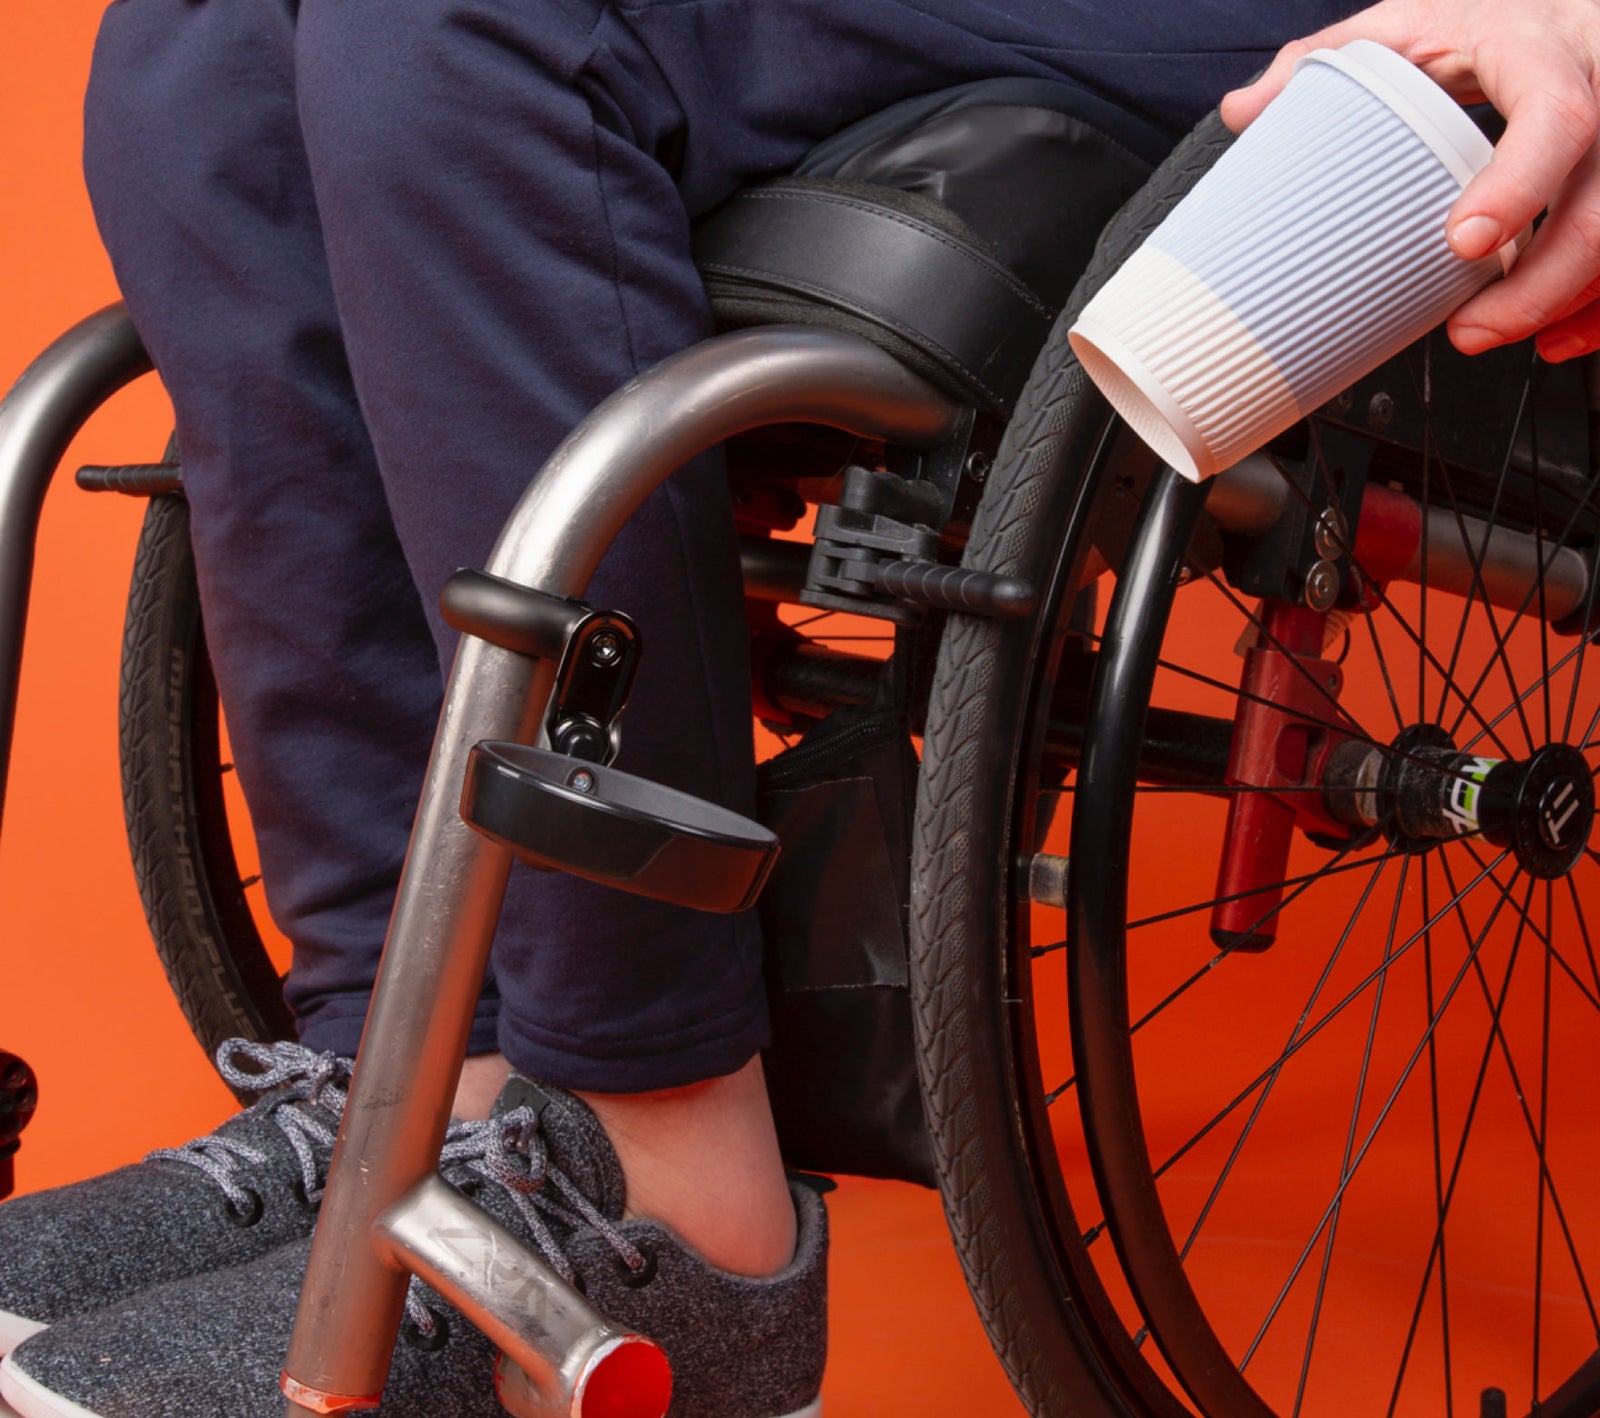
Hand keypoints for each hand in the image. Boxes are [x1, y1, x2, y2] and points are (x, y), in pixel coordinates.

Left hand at [1221, 0, 1599, 360]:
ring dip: (1568, 300)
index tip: (1464, 242)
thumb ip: (1328, 61)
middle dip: (1544, 280)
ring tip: (1492, 334)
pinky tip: (1558, 335)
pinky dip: (1598, 305)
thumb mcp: (1406, 23)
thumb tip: (1243, 110)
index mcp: (1538, 42)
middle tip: (1473, 328)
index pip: (1554, 111)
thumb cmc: (1484, 16)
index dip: (1519, 185)